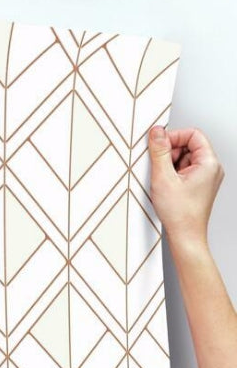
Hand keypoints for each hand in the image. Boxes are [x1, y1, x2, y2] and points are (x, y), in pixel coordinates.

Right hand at [147, 125, 224, 245]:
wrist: (185, 235)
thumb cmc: (180, 213)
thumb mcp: (163, 178)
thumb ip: (159, 152)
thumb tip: (157, 132)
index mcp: (209, 163)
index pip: (193, 134)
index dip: (174, 137)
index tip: (159, 144)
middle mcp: (211, 169)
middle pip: (188, 146)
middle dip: (170, 153)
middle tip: (159, 166)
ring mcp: (205, 178)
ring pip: (185, 158)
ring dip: (169, 165)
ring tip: (163, 180)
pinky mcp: (198, 186)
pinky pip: (184, 170)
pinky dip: (172, 174)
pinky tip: (166, 186)